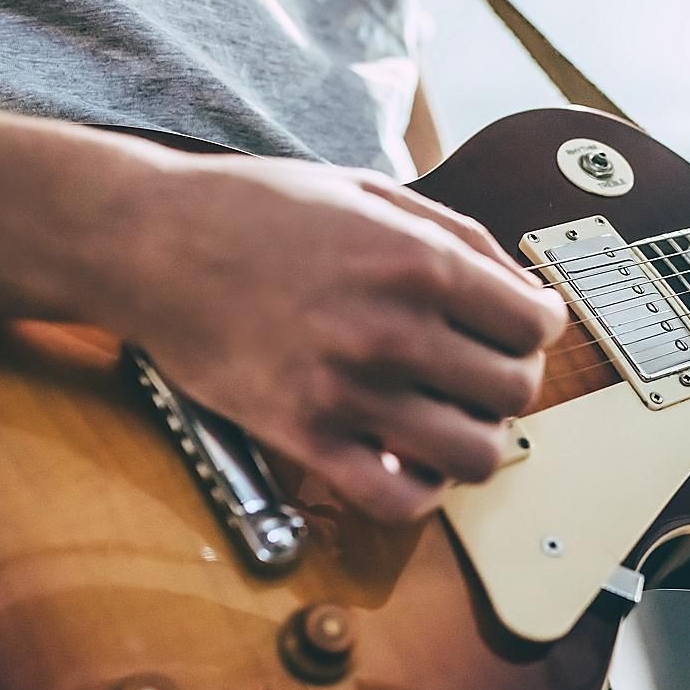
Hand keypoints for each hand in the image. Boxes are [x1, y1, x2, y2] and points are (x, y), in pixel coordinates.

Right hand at [105, 155, 566, 523]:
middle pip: (514, 391)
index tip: (520, 328)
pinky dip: (421, 490)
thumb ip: (459, 236)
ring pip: (474, 456)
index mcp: (418, 261)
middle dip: (511, 381)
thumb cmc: (258, 209)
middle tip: (482, 371)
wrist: (150, 242)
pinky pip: (398, 499)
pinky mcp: (303, 438)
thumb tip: (523, 291)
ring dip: (477, 440)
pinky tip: (408, 456)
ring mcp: (348, 392)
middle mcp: (392, 330)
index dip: (538, 327)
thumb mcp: (370, 190)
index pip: (534, 324)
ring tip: (451, 417)